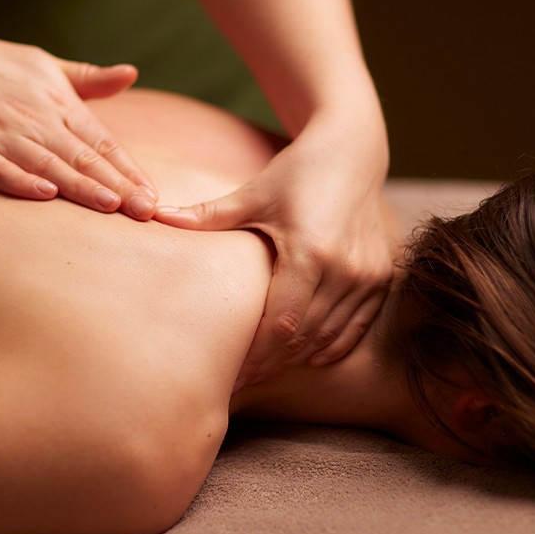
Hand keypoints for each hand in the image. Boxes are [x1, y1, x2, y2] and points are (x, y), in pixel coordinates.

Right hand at [0, 25, 157, 218]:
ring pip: (47, 164)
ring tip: (110, 206)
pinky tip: (43, 195)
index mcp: (58, 103)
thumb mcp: (46, 64)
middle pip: (82, 158)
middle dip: (116, 186)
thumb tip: (131, 73)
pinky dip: (18, 180)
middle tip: (145, 211)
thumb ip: (89, 79)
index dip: (128, 170)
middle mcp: (34, 119)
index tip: (152, 196)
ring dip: (79, 187)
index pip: (102, 143)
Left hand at [155, 114, 392, 388]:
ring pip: (329, 337)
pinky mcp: (381, 276)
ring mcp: (367, 275)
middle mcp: (344, 269)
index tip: (230, 375)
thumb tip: (154, 215)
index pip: (281, 324)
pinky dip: (332, 345)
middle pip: (303, 338)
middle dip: (270, 364)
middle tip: (240, 382)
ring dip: (297, 357)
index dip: (255, 356)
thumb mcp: (253, 193)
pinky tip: (306, 356)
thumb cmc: (297, 171)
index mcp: (310, 252)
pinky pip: (356, 326)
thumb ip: (207, 215)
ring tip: (265, 371)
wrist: (353, 150)